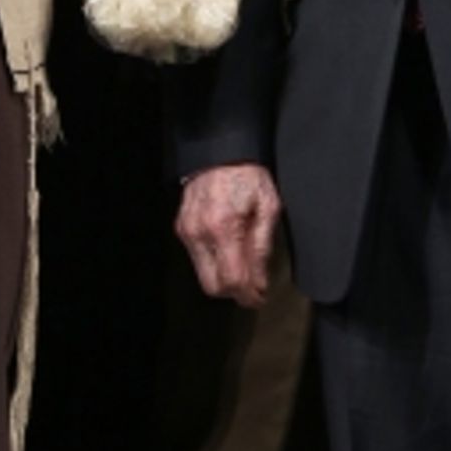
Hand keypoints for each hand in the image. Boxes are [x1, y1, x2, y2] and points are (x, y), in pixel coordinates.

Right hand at [176, 161, 280, 306]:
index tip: (262, 298)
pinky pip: (197, 259)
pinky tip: (229, 250)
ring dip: (224, 278)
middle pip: (212, 287)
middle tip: (254, 287)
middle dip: (235, 293)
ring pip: (203, 276)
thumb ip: (262, 247)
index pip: (233, 280)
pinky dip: (214, 262)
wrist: (220, 152)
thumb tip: (260, 283)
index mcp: (224, 227)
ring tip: (244, 265)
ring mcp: (187, 231)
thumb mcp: (268, 207)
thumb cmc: (248, 176)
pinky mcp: (182, 228)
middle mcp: (200, 232)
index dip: (249, 296)